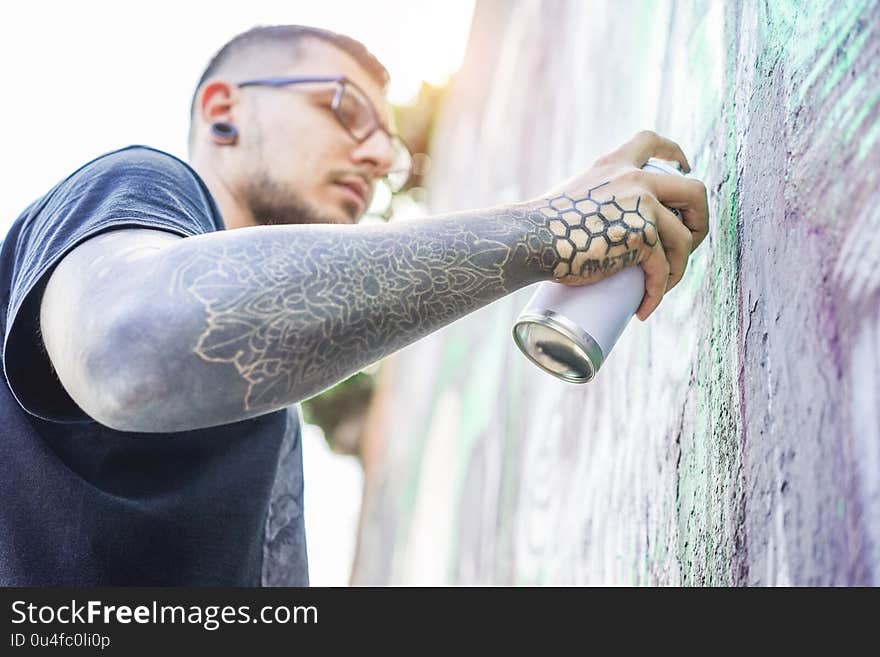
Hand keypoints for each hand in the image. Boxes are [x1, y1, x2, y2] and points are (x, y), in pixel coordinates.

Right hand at [531, 130, 708, 319]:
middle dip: (699, 220)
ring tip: (660, 287)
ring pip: (684, 239)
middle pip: (694, 190)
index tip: (682, 168)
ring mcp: (643, 206)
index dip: (675, 154)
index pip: (652, 142)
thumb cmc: (539, 228)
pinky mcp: (642, 237)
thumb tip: (596, 227)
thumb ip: (589, 201)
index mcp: (614, 164)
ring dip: (679, 268)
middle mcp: (635, 178)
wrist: (530, 239)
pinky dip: (657, 293)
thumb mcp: (571, 196)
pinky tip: (645, 308)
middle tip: (686, 243)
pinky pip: (663, 270)